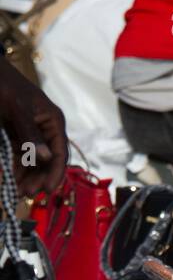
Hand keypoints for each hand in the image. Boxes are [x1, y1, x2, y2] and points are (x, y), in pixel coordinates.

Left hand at [0, 63, 67, 195]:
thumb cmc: (5, 85)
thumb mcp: (17, 109)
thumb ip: (30, 134)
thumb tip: (45, 158)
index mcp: (53, 122)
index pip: (60, 153)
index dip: (55, 173)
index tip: (46, 189)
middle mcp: (47, 130)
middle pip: (48, 162)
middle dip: (38, 178)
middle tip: (27, 193)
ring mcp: (33, 134)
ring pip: (35, 162)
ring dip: (28, 177)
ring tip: (19, 191)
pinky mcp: (19, 136)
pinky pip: (22, 157)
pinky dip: (18, 169)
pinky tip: (13, 179)